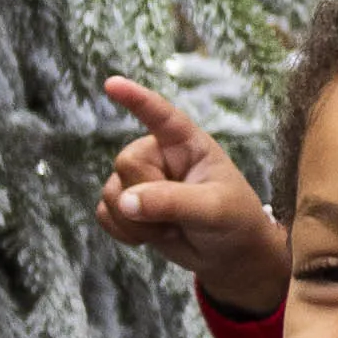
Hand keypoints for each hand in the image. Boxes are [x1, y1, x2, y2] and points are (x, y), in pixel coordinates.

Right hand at [98, 76, 288, 321]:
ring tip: (172, 227)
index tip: (112, 84)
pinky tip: (149, 236)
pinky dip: (124, 232)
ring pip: (111, 192)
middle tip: (180, 216)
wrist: (228, 254)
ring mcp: (141, 180)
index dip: (136, 99)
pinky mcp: (127, 205)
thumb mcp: (214, 209)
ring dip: (137, 221)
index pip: (160, 115)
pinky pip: (104, 213)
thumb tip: (126, 200)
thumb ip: (172, 201)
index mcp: (187, 143)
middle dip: (147, 196)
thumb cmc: (233, 220)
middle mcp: (159, 155)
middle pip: (126, 162)